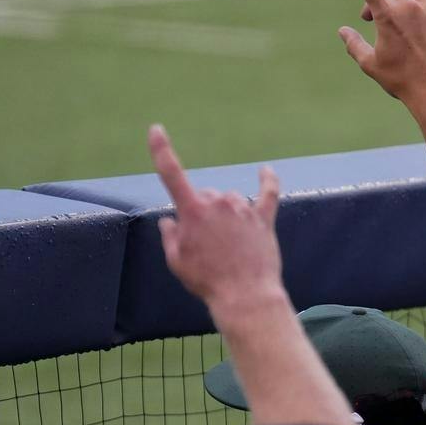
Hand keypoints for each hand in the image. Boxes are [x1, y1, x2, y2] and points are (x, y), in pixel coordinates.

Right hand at [149, 125, 282, 306]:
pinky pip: (268, 193)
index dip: (162, 149)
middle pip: (204, 197)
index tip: (156, 129)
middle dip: (202, 214)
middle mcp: (219, 202)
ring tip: (230, 245)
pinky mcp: (264, 219)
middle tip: (208, 246)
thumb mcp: (177, 260)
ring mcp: (244, 209)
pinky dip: (268, 180)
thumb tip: (170, 221)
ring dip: (226, 215)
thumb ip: (171, 235)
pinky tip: (266, 170)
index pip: (171, 172)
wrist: (245, 295)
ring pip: (229, 201)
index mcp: (193, 210)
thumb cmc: (207, 280)